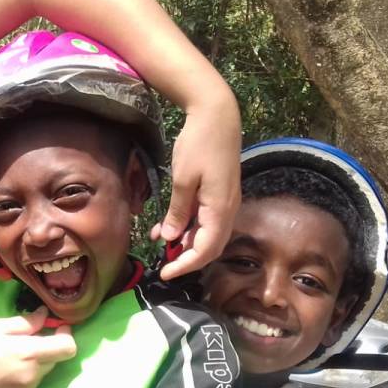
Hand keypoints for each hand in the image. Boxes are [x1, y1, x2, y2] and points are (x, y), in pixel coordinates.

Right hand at [0, 307, 76, 387]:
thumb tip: (45, 315)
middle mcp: (33, 374)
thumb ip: (25, 322)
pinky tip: (5, 372)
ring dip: (35, 363)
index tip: (57, 328)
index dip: (67, 336)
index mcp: (28, 353)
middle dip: (48, 348)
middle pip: (56, 360)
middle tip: (28, 340)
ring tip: (12, 357)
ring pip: (43, 373)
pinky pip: (31, 385)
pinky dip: (25, 376)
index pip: (68, 348)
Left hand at [152, 94, 241, 280]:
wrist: (216, 114)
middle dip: (186, 258)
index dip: (186, 265)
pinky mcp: (220, 194)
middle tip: (163, 265)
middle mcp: (228, 209)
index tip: (165, 273)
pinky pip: (205, 219)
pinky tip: (167, 227)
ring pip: (207, 234)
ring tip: (160, 243)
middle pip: (210, 246)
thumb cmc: (200, 143)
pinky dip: (187, 227)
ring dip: (185, 242)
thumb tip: (170, 239)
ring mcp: (225, 202)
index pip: (206, 250)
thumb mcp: (183, 179)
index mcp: (221, 209)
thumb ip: (178, 211)